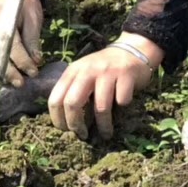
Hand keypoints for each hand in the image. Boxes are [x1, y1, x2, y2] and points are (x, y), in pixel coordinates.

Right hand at [0, 0, 43, 84]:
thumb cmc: (22, 0)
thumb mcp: (33, 15)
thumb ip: (32, 38)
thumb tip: (35, 61)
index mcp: (0, 15)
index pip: (10, 43)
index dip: (22, 60)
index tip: (33, 71)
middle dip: (6, 72)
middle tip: (21, 82)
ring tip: (8, 81)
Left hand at [48, 35, 162, 139]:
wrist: (131, 51)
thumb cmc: (104, 69)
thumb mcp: (83, 74)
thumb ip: (73, 91)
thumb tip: (66, 123)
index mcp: (73, 71)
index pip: (55, 99)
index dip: (58, 119)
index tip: (66, 130)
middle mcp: (87, 70)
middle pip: (72, 103)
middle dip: (76, 125)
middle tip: (83, 135)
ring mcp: (107, 72)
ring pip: (100, 107)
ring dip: (103, 126)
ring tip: (105, 134)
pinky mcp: (126, 76)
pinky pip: (122, 101)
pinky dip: (122, 109)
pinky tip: (122, 108)